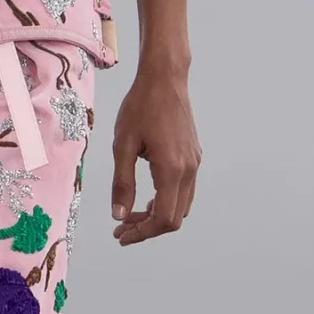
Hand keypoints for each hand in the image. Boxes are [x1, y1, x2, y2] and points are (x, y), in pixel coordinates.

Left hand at [110, 67, 199, 243]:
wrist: (165, 78)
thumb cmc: (140, 107)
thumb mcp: (122, 145)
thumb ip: (122, 183)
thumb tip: (119, 215)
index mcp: (172, 169)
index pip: (163, 218)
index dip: (142, 233)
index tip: (120, 235)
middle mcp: (189, 170)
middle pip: (174, 218)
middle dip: (147, 228)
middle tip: (121, 229)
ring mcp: (194, 163)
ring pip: (181, 206)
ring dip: (157, 215)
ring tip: (130, 214)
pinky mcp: (193, 156)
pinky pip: (184, 190)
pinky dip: (166, 201)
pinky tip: (146, 196)